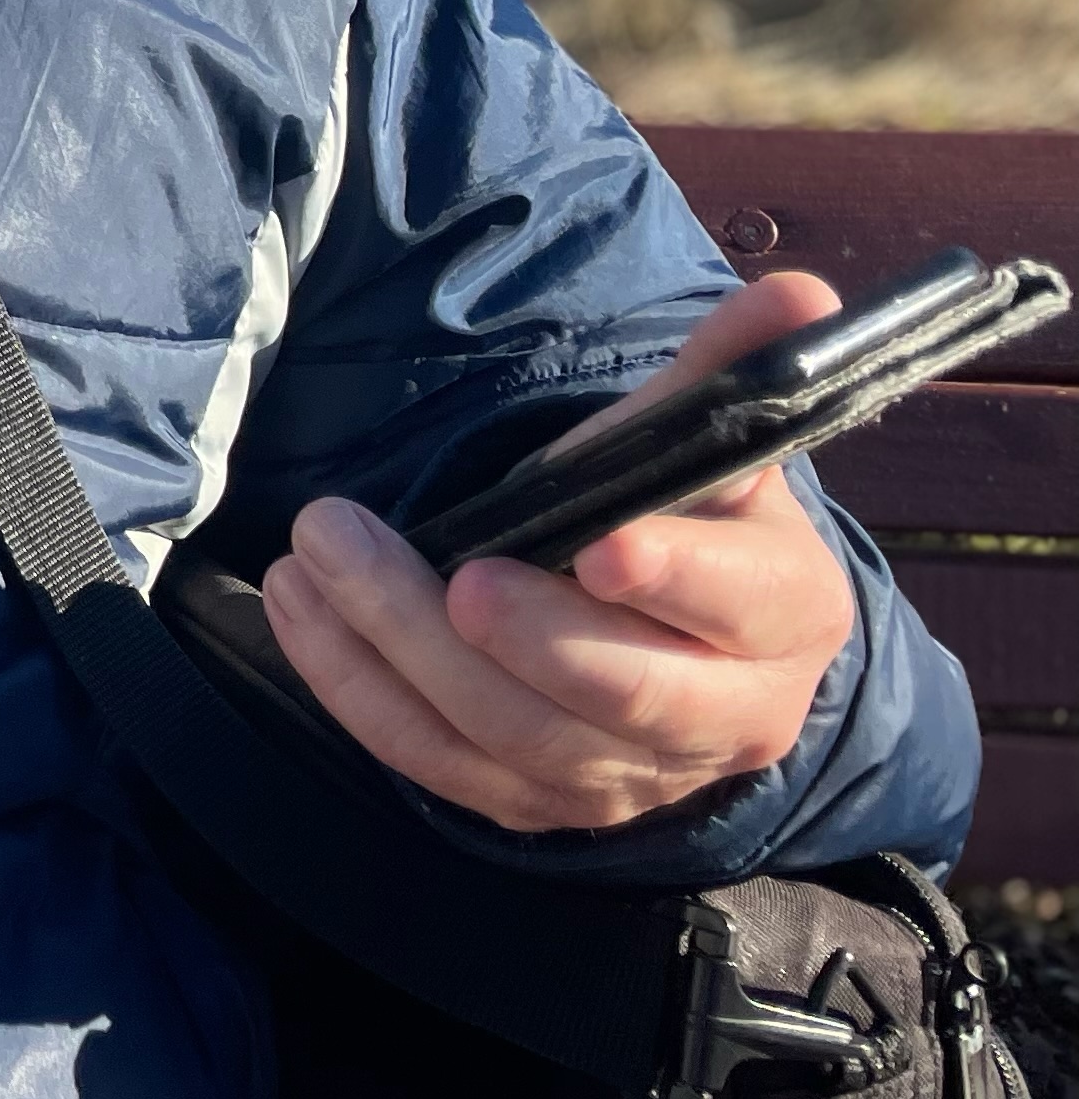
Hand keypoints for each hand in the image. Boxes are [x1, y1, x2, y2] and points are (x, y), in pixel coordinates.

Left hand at [260, 272, 858, 833]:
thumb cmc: (674, 519)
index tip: (599, 544)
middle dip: (525, 634)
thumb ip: (728, 370)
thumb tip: (799, 293)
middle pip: (622, 696)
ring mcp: (627, 777)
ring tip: (320, 554)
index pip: (738, 603)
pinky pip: (438, 763)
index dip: (675, 579)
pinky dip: (358, 689)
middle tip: (444, 570)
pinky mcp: (537, 805)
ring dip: (403, 646)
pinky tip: (301, 609)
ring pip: (514, 737)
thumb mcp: (696, 444)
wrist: (663, 634)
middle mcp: (722, 718)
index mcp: (782, 615)